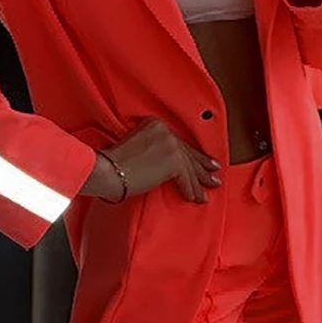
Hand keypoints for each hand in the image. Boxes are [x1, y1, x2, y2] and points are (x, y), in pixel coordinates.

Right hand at [81, 119, 221, 203]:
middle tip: (214, 176)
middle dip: (202, 167)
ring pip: (189, 167)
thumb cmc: (114, 164)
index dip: (193, 155)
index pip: (179, 143)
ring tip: (208, 191)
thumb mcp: (136, 146)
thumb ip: (154, 148)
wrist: (106, 171)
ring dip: (199, 182)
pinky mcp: (172, 160)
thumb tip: (170, 164)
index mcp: (156, 124)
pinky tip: (194, 198)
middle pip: (187, 153)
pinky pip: (186, 178)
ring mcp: (170, 144)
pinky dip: (190, 190)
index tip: (205, 162)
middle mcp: (166, 130)